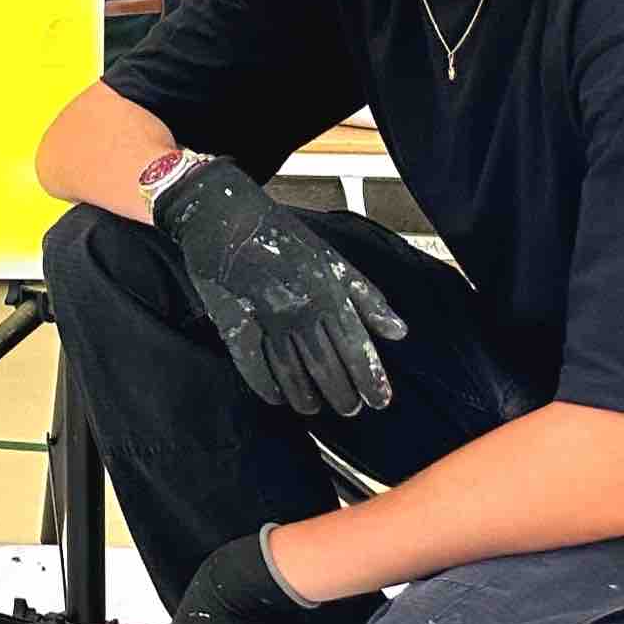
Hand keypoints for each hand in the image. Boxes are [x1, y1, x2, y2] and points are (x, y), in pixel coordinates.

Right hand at [150, 159, 405, 415]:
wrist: (224, 214)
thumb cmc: (281, 236)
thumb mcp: (333, 259)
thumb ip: (367, 298)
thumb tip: (399, 333)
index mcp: (328, 290)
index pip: (356, 347)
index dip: (370, 379)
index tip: (380, 401)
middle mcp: (299, 306)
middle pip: (326, 365)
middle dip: (341, 393)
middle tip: (349, 409)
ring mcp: (264, 315)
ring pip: (290, 370)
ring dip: (306, 396)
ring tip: (315, 409)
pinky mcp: (231, 320)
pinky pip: (251, 363)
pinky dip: (265, 385)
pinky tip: (276, 398)